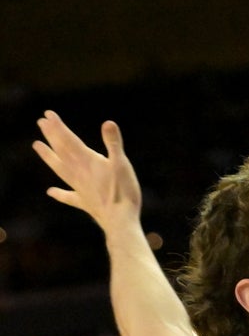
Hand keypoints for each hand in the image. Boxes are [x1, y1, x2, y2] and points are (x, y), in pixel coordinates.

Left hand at [33, 111, 141, 231]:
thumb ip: (113, 144)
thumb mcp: (122, 164)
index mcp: (87, 161)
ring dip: (48, 156)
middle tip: (41, 123)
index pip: (68, 140)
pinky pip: (68, 196)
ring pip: (59, 168)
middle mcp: (78, 173)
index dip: (58, 127)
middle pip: (61, 151)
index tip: (47, 115)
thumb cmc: (123, 192)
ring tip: (37, 146)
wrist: (120, 221)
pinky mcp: (84, 202)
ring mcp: (79, 188)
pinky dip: (59, 193)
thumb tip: (108, 123)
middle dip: (51, 136)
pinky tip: (50, 191)